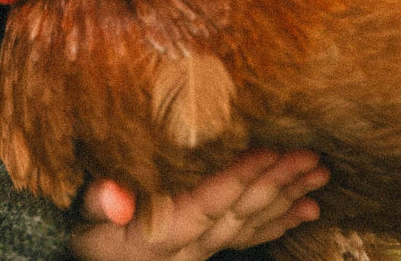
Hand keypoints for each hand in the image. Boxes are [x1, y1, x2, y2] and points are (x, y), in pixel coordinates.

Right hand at [69, 149, 328, 260]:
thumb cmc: (86, 239)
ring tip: (319, 178)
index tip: (271, 150)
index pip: (211, 201)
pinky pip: (250, 237)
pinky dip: (280, 222)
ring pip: (253, 224)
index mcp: (164, 234)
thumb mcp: (81, 220)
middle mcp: (191, 247)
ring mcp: (203, 252)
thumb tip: (117, 197)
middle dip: (279, 183)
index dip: (241, 176)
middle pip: (243, 212)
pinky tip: (305, 209)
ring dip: (288, 198)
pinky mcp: (207, 251)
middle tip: (313, 158)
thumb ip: (98, 203)